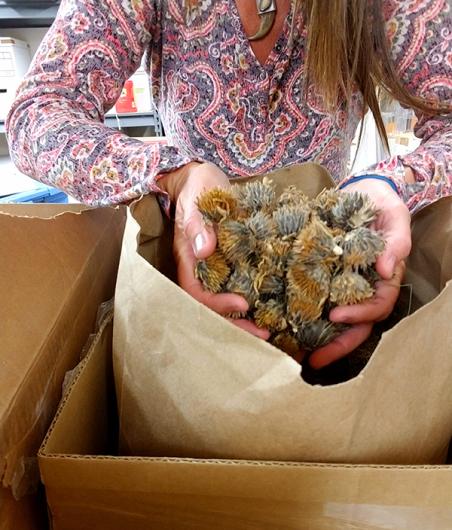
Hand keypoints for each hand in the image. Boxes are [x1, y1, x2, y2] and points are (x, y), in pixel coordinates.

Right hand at [158, 162, 269, 339]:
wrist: (204, 179)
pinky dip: (253, 299)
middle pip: (212, 307)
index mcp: (188, 260)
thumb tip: (204, 250)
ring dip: (245, 318)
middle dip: (234, 324)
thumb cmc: (198, 187)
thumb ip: (197, 223)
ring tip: (270, 330)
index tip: (243, 303)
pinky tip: (273, 307)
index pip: (197, 293)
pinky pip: (238, 286)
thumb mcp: (197, 199)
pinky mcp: (231, 262)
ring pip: (226, 301)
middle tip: (263, 335)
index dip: (217, 303)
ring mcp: (216, 268)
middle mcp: (201, 269)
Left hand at [309, 179, 410, 368]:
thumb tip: (386, 269)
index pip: (376, 306)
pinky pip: (313, 301)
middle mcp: (362, 288)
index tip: (335, 316)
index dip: (359, 316)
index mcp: (382, 280)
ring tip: (295, 355)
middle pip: (355, 326)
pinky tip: (283, 328)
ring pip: (333, 321)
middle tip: (313, 361)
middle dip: (337, 345)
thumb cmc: (380, 203)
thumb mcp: (393, 215)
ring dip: (318, 340)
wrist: (358, 192)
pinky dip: (301, 316)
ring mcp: (341, 286)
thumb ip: (395, 241)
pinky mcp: (321, 278)